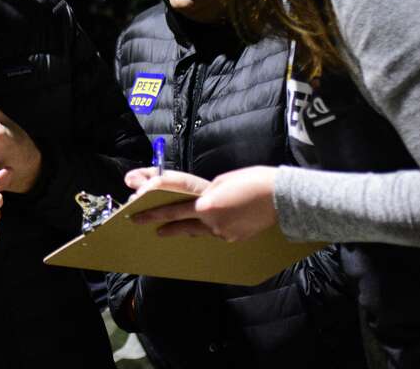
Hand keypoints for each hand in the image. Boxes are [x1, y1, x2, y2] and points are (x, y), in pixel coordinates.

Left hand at [130, 166, 277, 241]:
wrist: (281, 197)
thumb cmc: (253, 180)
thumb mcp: (223, 180)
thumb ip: (207, 193)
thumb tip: (201, 201)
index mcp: (206, 205)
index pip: (173, 211)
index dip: (154, 214)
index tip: (138, 217)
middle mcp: (213, 223)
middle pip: (183, 227)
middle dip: (166, 227)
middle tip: (151, 229)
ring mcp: (225, 234)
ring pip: (202, 231)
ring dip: (190, 228)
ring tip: (176, 229)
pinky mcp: (237, 239)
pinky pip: (219, 233)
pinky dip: (215, 227)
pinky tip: (219, 221)